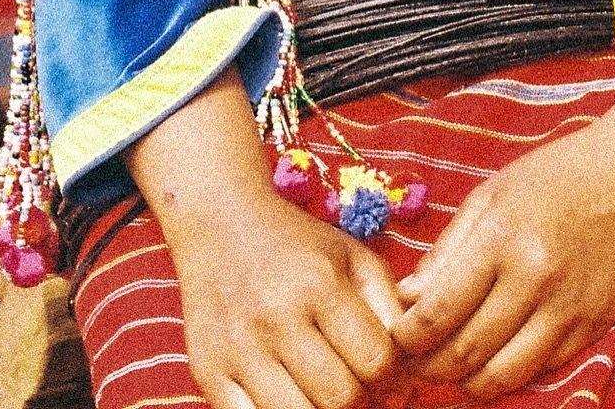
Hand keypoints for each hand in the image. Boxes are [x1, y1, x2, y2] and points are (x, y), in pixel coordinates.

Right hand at [173, 187, 405, 408]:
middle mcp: (277, 316)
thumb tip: (406, 381)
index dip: (394, 381)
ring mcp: (239, 348)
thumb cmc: (298, 246)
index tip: (389, 379)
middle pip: (341, 399)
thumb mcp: (353, 258)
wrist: (219, 223)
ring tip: (327, 395)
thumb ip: (390, 309)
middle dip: (362, 403)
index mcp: (320, 283)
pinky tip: (294, 401)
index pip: (377, 362)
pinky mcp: (208, 371)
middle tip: (360, 390)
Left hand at [392, 56, 614, 400]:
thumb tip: (409, 299)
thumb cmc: (559, 174)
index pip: (439, 312)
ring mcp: (568, 309)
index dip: (408, 336)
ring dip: (468, 383)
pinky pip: (542, 371)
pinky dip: (511, 374)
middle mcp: (535, 280)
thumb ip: (448, 249)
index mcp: (502, 239)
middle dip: (430, 366)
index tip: (396, 337)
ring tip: (451, 367)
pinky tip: (495, 357)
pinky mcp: (594, 327)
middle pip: (466, 353)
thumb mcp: (492, 194)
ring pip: (504, 376)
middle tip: (415, 361)